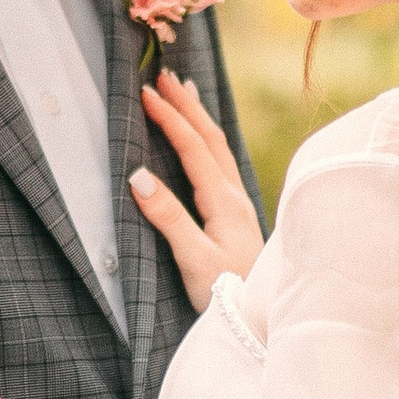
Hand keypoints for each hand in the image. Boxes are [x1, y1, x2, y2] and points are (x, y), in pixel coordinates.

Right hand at [130, 68, 265, 306]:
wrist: (261, 322)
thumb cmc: (226, 296)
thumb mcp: (193, 261)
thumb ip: (168, 218)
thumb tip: (138, 176)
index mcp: (223, 202)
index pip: (193, 147)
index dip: (169, 117)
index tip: (145, 92)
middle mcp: (236, 197)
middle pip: (211, 139)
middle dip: (186, 105)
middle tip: (164, 76)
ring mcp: (240, 206)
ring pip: (219, 149)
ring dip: (200, 118)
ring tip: (186, 93)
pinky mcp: (238, 218)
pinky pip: (222, 165)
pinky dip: (208, 141)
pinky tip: (205, 143)